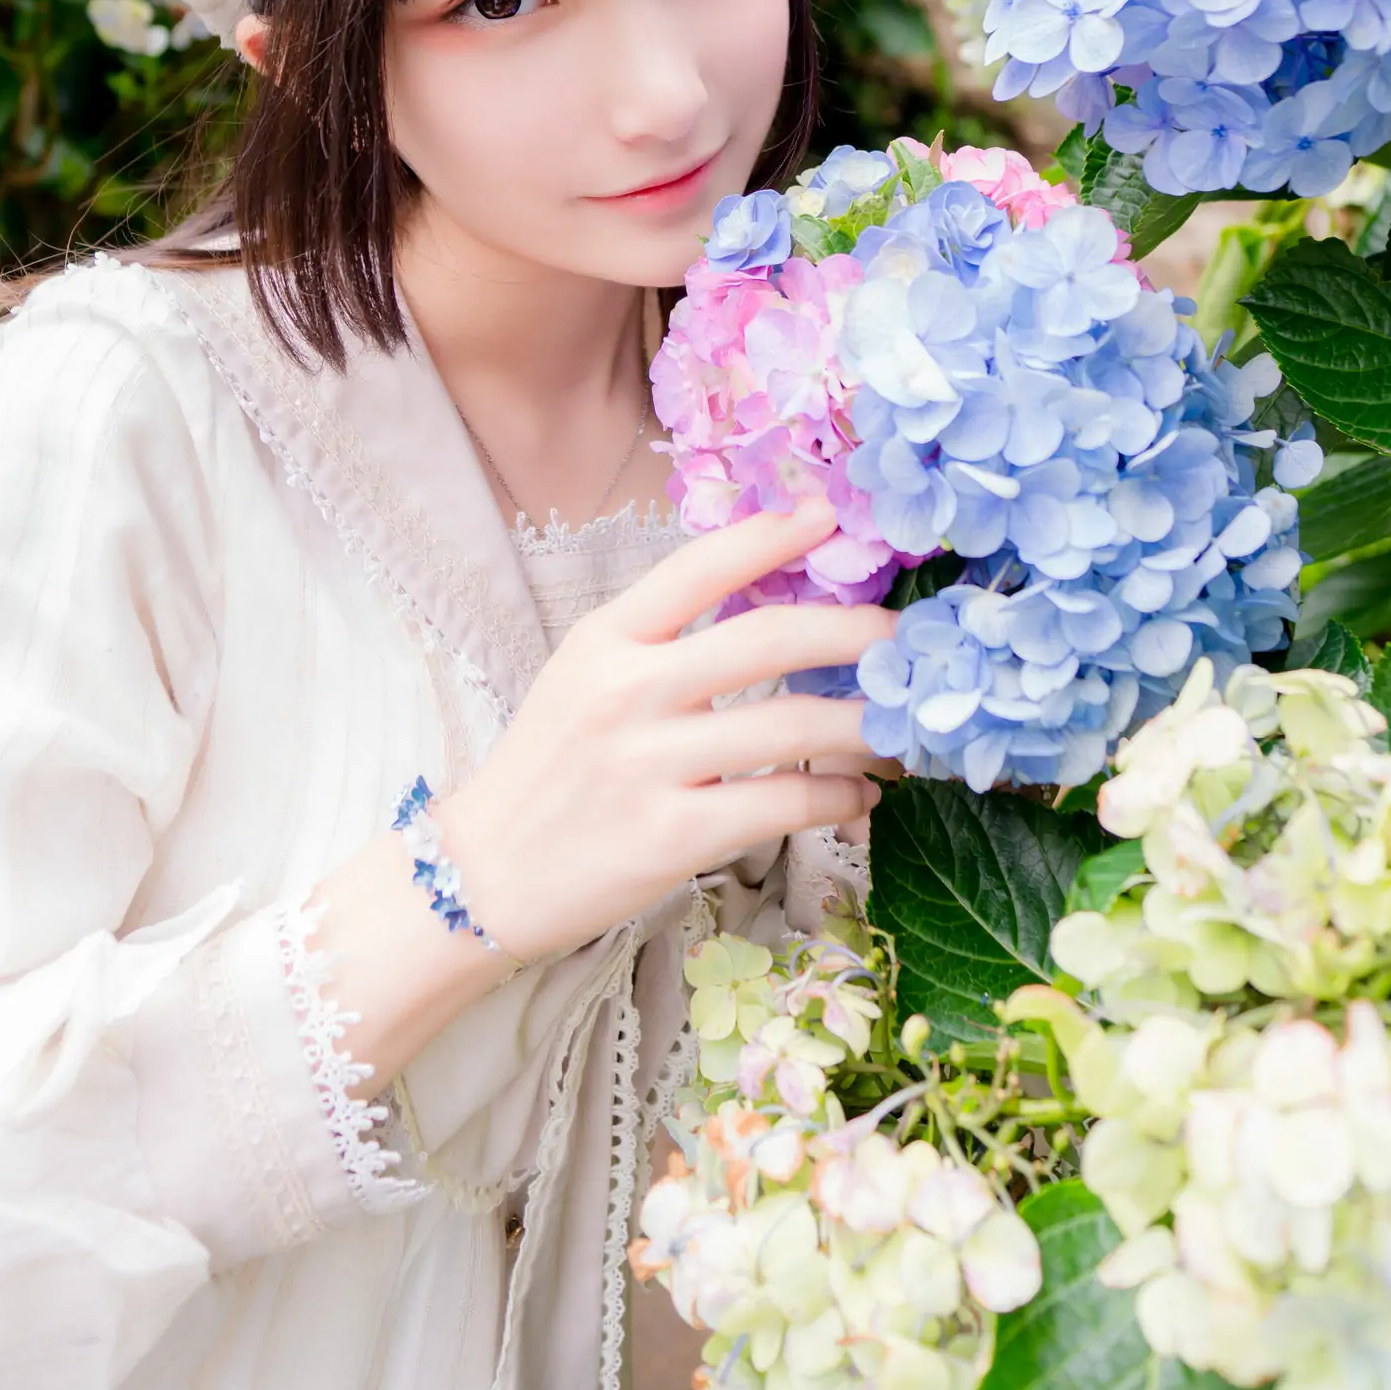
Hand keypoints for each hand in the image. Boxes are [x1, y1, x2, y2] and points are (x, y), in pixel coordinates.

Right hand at [438, 499, 892, 963]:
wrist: (485, 874)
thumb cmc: (550, 768)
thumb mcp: (584, 676)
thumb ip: (661, 639)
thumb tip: (775, 609)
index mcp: (606, 639)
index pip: (697, 567)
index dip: (769, 535)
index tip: (829, 515)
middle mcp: (627, 690)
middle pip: (767, 638)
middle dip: (853, 631)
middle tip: (904, 637)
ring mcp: (649, 763)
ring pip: (791, 726)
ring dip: (865, 725)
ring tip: (904, 726)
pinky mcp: (672, 836)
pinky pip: (782, 803)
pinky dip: (837, 796)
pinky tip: (862, 795)